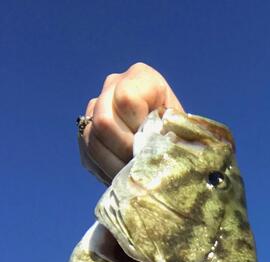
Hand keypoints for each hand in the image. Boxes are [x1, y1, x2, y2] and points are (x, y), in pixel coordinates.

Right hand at [79, 63, 184, 184]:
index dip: (138, 128)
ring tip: (134, 175)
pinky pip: (87, 153)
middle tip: (142, 166)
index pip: (126, 99)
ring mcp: (96, 106)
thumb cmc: (183, 141)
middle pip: (104, 121)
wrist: (172, 151)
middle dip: (124, 151)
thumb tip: (146, 152)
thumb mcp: (181, 136)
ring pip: (92, 139)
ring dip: (114, 165)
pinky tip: (124, 174)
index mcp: (142, 77)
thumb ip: (167, 136)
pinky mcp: (87, 131)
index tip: (153, 143)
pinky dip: (105, 170)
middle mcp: (113, 84)